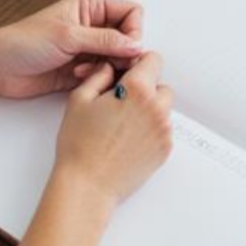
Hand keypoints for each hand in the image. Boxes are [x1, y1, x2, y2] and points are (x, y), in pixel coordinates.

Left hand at [0, 0, 144, 98]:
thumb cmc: (22, 42)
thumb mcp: (67, 35)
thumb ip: (105, 39)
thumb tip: (135, 44)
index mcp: (89, 7)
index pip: (130, 12)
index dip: (134, 30)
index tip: (127, 47)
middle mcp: (91, 26)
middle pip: (127, 38)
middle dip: (122, 53)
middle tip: (112, 63)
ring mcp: (86, 49)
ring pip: (117, 59)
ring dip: (107, 67)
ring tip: (87, 70)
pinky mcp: (81, 70)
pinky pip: (104, 75)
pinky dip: (97, 78)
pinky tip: (78, 77)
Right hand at [54, 53, 173, 205]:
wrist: (88, 185)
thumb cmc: (80, 145)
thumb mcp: (80, 99)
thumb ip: (99, 75)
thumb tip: (110, 68)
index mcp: (136, 90)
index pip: (154, 60)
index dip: (140, 64)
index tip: (129, 73)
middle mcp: (156, 108)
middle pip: (161, 85)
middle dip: (145, 89)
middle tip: (121, 103)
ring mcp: (163, 130)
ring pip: (163, 108)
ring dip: (149, 110)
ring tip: (122, 124)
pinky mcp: (165, 149)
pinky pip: (163, 129)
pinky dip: (151, 130)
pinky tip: (128, 139)